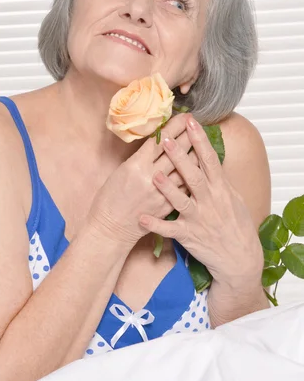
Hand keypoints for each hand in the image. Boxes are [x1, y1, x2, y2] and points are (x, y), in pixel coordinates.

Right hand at [86, 113, 198, 250]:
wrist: (111, 228)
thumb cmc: (110, 198)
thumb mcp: (121, 171)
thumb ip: (140, 157)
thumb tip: (157, 142)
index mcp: (136, 165)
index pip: (159, 140)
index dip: (174, 126)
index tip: (184, 116)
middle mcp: (151, 177)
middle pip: (175, 152)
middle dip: (188, 135)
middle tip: (197, 123)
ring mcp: (161, 193)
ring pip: (184, 169)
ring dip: (195, 154)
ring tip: (203, 143)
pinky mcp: (167, 206)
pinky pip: (184, 188)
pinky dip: (192, 177)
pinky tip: (200, 169)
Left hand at [139, 115, 263, 288]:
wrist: (239, 258)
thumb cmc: (236, 225)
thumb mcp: (233, 198)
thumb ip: (219, 179)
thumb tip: (209, 157)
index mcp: (220, 189)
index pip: (209, 159)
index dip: (200, 140)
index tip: (191, 122)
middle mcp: (209, 201)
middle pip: (193, 176)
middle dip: (180, 157)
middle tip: (167, 139)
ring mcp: (198, 218)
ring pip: (180, 201)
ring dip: (167, 188)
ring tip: (154, 174)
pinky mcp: (188, 235)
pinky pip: (169, 229)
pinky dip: (155, 224)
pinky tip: (142, 218)